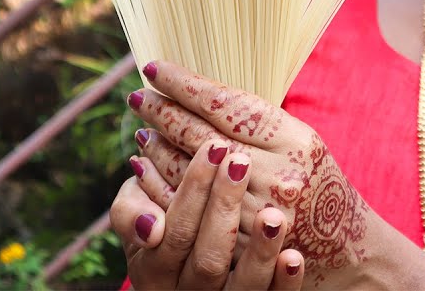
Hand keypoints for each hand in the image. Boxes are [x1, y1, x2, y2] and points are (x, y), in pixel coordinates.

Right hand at [110, 137, 304, 289]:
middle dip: (223, 208)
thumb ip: (132, 211)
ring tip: (273, 215)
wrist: (188, 264)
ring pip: (239, 288)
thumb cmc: (163, 218)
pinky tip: (293, 257)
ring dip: (258, 252)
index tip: (214, 147)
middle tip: (240, 162)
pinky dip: (283, 283)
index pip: (174, 231)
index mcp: (153, 267)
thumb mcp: (137, 212)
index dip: (192, 191)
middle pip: (206, 259)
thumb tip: (152, 224)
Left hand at [128, 61, 374, 285]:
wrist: (346, 246)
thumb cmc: (318, 181)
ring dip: (158, 149)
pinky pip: (190, 211)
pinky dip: (162, 186)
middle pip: (204, 136)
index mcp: (294, 140)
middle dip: (163, 113)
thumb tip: (197, 91)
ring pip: (191, 174)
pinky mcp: (243, 243)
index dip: (186, 85)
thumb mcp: (300, 141)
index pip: (227, 105)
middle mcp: (278, 174)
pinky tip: (146, 169)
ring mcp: (260, 213)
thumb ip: (256, 121)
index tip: (155, 69)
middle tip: (136, 96)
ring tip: (141, 130)